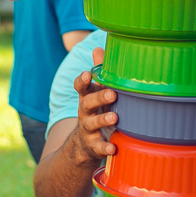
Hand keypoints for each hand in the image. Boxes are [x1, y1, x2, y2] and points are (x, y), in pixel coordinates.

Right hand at [71, 47, 117, 162]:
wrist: (83, 146)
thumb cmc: (96, 112)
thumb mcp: (96, 93)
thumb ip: (99, 72)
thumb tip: (99, 48)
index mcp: (87, 97)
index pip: (80, 87)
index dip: (82, 80)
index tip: (87, 73)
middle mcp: (84, 112)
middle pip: (87, 103)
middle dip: (99, 97)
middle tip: (112, 94)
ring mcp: (88, 130)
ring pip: (92, 124)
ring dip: (103, 120)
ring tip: (114, 118)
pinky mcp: (93, 146)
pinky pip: (98, 147)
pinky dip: (105, 147)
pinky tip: (114, 148)